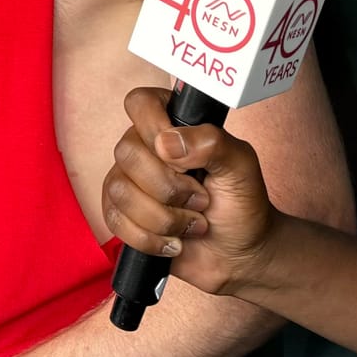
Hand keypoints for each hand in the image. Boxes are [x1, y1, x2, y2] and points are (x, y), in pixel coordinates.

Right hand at [102, 87, 281, 297]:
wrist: (238, 253)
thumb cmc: (241, 203)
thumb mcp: (240, 166)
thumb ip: (212, 142)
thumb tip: (166, 142)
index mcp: (173, 124)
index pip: (140, 103)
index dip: (155, 129)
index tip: (184, 159)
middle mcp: (145, 148)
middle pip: (127, 153)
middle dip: (170, 188)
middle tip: (201, 199)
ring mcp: (130, 182)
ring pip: (119, 191)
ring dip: (164, 218)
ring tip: (193, 222)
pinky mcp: (122, 215)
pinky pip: (115, 222)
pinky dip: (150, 238)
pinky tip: (174, 241)